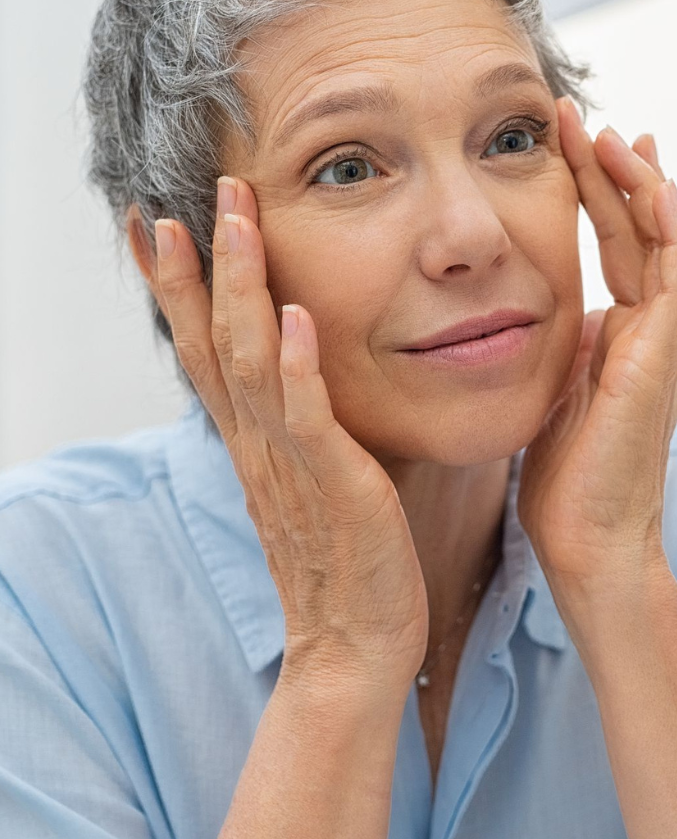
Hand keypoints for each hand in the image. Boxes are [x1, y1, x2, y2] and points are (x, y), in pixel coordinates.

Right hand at [152, 176, 427, 693]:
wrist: (358, 643)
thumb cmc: (346, 558)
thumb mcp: (315, 478)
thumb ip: (304, 427)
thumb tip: (306, 374)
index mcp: (255, 441)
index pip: (203, 350)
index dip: (178, 288)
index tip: (157, 224)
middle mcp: (258, 444)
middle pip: (212, 341)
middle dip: (197, 266)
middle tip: (184, 196)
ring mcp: (289, 463)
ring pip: (249, 361)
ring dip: (239, 289)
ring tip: (232, 221)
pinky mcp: (334, 484)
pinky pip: (307, 418)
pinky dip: (295, 366)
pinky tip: (292, 317)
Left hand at [516, 99, 676, 594]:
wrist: (589, 542)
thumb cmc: (565, 481)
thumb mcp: (553, 393)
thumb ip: (560, 348)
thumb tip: (540, 312)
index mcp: (619, 337)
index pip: (617, 247)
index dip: (598, 194)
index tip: (574, 145)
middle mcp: (647, 332)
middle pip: (640, 233)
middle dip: (615, 173)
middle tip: (588, 119)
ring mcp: (661, 345)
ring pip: (666, 245)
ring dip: (642, 187)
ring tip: (615, 135)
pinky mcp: (663, 361)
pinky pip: (676, 283)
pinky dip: (671, 232)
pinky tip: (655, 187)